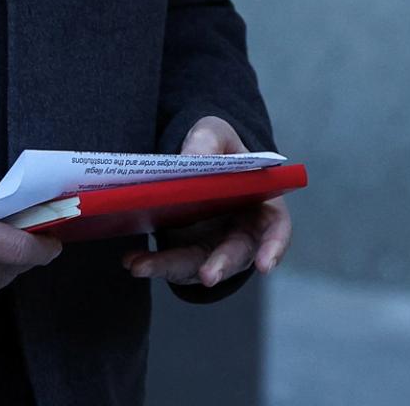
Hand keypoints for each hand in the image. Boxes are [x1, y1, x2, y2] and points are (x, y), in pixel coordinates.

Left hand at [121, 116, 292, 288]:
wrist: (193, 161)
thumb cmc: (217, 149)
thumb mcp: (215, 134)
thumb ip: (207, 142)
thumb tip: (190, 161)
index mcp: (261, 204)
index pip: (276, 229)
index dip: (274, 247)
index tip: (265, 265)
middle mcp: (241, 233)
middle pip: (236, 255)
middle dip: (220, 266)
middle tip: (207, 276)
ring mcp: (213, 247)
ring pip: (197, 265)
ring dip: (171, 269)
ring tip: (141, 266)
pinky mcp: (186, 252)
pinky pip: (172, 264)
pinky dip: (153, 264)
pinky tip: (133, 260)